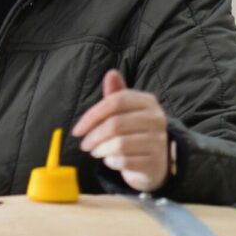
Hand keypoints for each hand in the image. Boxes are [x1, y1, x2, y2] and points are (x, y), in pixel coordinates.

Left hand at [72, 69, 168, 192]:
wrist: (157, 160)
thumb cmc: (135, 131)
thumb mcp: (126, 111)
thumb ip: (116, 93)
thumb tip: (111, 73)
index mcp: (148, 101)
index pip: (116, 101)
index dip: (92, 115)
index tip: (77, 130)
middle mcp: (156, 119)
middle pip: (115, 124)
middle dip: (94, 136)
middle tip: (84, 145)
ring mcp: (158, 141)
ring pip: (119, 144)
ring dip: (101, 150)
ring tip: (96, 151)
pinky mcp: (155, 162)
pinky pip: (125, 162)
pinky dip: (112, 162)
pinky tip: (110, 160)